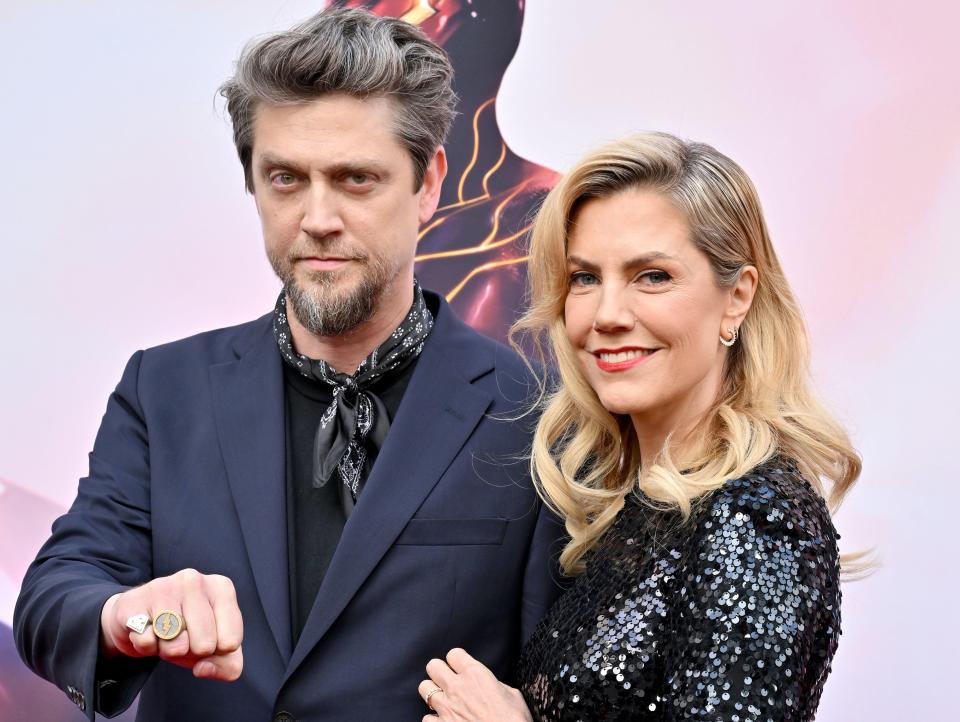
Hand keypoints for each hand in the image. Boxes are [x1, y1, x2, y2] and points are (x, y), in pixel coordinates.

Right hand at [99, 568, 242, 681]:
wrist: (139, 620)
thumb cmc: (186, 632)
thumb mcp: (216, 649)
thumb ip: (228, 666)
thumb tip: (203, 667)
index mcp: (222, 588)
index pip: (231, 642)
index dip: (216, 651)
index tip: (206, 636)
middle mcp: (194, 580)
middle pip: (205, 645)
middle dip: (192, 652)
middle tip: (182, 637)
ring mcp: (163, 587)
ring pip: (176, 645)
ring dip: (168, 650)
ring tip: (165, 635)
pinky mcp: (135, 602)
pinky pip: (147, 643)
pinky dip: (146, 647)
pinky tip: (147, 631)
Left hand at [419, 648, 532, 721]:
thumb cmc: (514, 721)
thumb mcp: (512, 695)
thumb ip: (494, 685)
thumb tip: (490, 686)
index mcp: (475, 674)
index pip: (454, 654)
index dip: (457, 661)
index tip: (461, 668)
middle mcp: (457, 687)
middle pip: (433, 666)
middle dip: (439, 672)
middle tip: (448, 681)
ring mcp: (446, 708)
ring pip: (424, 688)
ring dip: (433, 693)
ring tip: (443, 700)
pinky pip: (426, 718)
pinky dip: (434, 719)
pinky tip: (443, 721)